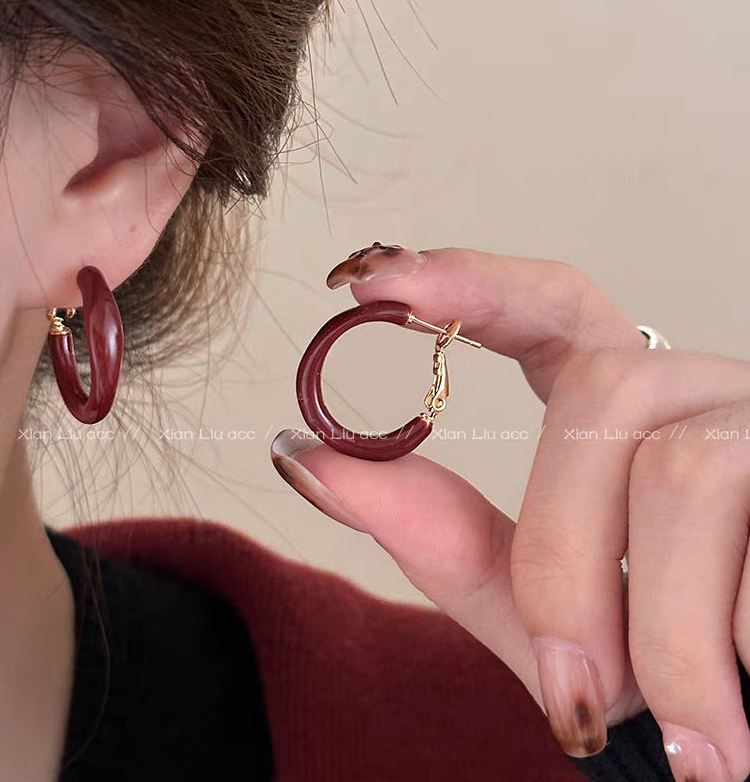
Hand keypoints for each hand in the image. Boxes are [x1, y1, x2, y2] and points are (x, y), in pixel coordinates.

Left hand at [271, 245, 749, 781]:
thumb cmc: (656, 669)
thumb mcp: (536, 608)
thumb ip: (432, 532)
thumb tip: (301, 457)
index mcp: (625, 409)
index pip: (551, 304)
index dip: (471, 279)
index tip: (377, 281)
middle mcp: (702, 390)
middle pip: (600, 398)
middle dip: (563, 558)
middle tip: (575, 682)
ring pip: (685, 473)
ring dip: (659, 631)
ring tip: (682, 728)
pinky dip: (727, 649)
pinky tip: (738, 711)